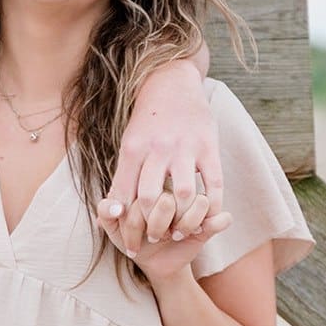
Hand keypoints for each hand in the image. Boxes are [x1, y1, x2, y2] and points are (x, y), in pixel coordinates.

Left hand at [96, 195, 232, 284]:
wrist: (156, 261)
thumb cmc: (132, 236)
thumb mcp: (112, 227)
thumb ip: (105, 212)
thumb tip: (118, 209)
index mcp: (146, 180)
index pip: (141, 194)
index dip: (134, 222)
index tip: (130, 240)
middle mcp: (170, 182)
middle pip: (166, 198)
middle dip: (156, 227)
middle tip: (154, 237)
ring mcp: (192, 196)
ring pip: (192, 198)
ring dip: (181, 226)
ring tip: (175, 234)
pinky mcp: (211, 213)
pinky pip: (214, 212)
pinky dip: (205, 226)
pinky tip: (196, 232)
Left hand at [109, 60, 222, 233]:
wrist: (172, 82)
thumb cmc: (147, 121)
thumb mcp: (128, 144)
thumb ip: (123, 177)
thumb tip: (112, 211)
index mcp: (133, 149)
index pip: (126, 196)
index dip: (127, 225)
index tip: (129, 243)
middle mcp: (158, 149)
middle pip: (152, 199)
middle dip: (152, 227)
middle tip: (154, 240)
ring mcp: (185, 147)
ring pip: (183, 194)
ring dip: (182, 219)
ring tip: (179, 232)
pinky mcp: (209, 146)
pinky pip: (213, 183)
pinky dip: (212, 205)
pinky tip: (207, 217)